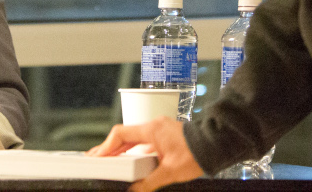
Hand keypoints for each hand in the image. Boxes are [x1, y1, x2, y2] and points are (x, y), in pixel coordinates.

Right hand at [87, 117, 203, 191]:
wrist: (216, 144)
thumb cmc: (196, 154)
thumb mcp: (170, 172)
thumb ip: (149, 182)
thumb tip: (134, 190)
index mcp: (151, 130)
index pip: (121, 134)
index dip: (106, 146)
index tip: (97, 158)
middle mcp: (154, 126)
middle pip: (124, 136)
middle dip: (109, 148)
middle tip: (95, 160)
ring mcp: (160, 130)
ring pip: (133, 139)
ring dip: (121, 150)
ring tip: (108, 161)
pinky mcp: (165, 135)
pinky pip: (143, 141)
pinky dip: (133, 150)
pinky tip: (129, 161)